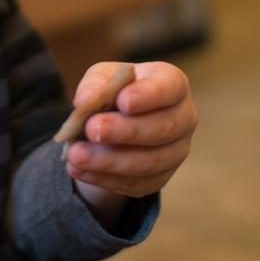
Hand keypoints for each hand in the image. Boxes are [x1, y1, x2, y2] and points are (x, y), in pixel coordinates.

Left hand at [64, 61, 196, 199]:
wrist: (116, 121)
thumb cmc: (115, 90)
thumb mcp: (102, 76)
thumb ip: (95, 84)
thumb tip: (84, 101)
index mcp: (173, 85)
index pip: (170, 88)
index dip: (148, 95)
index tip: (123, 101)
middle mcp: (183, 119)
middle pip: (162, 128)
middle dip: (125, 131)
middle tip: (92, 129)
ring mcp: (176, 152)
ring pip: (150, 162)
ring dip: (109, 161)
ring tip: (76, 154)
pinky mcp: (160, 178)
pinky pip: (137, 184)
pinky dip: (104, 178)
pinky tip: (79, 169)